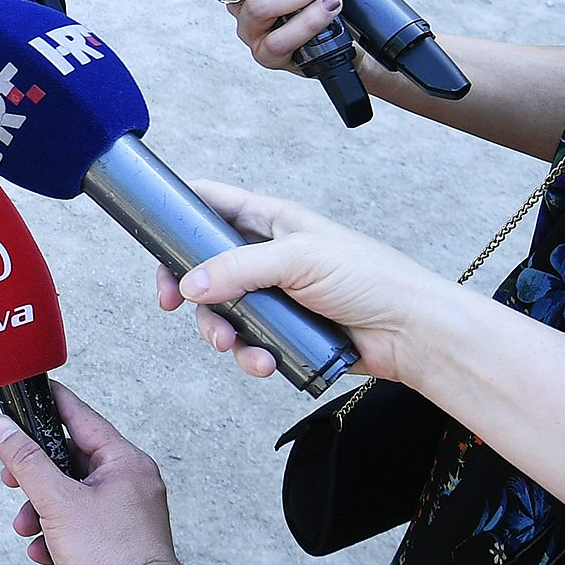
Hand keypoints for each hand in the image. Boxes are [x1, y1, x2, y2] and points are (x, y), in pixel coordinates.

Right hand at [0, 384, 180, 564]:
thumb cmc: (110, 558)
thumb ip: (26, 461)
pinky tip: (43, 553)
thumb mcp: (57, 501)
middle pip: (70, 460)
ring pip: (69, 496)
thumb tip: (1, 427)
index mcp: (124, 463)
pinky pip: (77, 525)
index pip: (81, 418)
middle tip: (10, 479)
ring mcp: (124, 514)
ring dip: (40, 510)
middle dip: (35, 476)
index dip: (50, 405)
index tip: (26, 394)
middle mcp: (129, 483)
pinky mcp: (115, 543)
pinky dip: (55, 535)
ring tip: (26, 528)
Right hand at [151, 179, 468, 389]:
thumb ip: (238, 269)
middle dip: (191, 290)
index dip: (177, 216)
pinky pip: (248, 343)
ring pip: (222, 311)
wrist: (409, 333)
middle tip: (176, 305)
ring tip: (235, 346)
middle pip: (204, 266)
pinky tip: (265, 362)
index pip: (211, 203)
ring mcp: (273, 294)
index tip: (156, 242)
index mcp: (270, 220)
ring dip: (221, 331)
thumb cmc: (371, 278)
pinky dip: (249, 355)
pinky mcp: (283, 331)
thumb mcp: (297, 259)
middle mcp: (267, 255)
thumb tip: (191, 284)